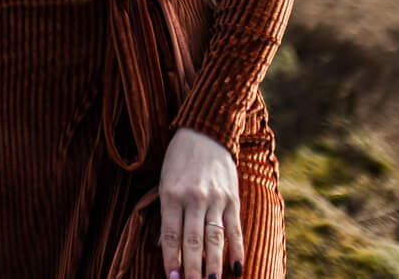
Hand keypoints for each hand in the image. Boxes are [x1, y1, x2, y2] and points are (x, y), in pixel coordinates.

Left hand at [157, 127, 243, 278]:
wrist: (205, 133)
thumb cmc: (179, 160)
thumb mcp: (164, 182)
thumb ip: (165, 214)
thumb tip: (162, 246)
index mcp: (171, 194)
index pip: (171, 234)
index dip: (171, 259)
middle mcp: (193, 198)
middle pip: (193, 241)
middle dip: (192, 269)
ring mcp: (215, 199)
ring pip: (214, 239)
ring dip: (213, 265)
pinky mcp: (232, 198)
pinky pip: (234, 229)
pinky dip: (236, 250)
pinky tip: (236, 268)